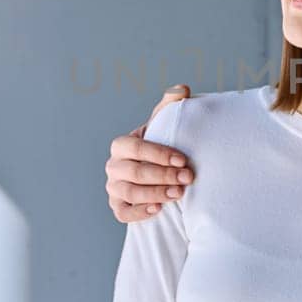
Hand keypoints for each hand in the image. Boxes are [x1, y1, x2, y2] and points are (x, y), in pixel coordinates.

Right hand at [105, 85, 195, 221]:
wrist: (156, 174)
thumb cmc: (160, 147)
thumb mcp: (163, 126)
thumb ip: (170, 106)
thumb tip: (182, 89)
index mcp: (121, 144)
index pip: (135, 147)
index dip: (159, 154)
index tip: (183, 159)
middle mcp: (114, 166)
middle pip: (134, 172)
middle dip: (163, 175)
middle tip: (188, 178)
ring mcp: (114, 188)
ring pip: (130, 192)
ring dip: (156, 193)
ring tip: (179, 193)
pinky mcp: (118, 207)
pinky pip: (123, 212)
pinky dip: (140, 212)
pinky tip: (159, 209)